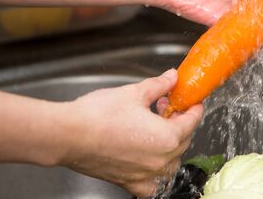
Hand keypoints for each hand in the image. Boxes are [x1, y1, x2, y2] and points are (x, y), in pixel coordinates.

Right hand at [61, 69, 202, 197]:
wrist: (69, 135)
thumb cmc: (99, 115)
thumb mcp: (134, 93)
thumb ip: (158, 86)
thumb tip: (172, 78)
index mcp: (167, 137)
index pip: (191, 121)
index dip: (194, 108)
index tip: (192, 102)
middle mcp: (160, 160)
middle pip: (183, 141)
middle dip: (180, 123)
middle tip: (167, 108)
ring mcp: (145, 175)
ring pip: (171, 162)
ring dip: (171, 146)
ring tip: (157, 129)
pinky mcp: (129, 183)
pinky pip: (153, 184)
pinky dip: (157, 173)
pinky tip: (150, 160)